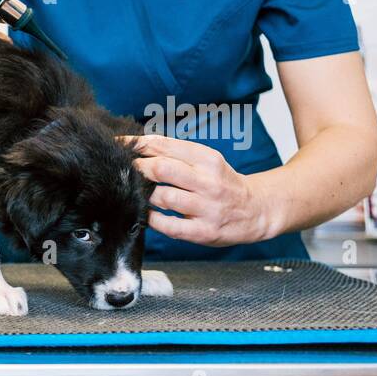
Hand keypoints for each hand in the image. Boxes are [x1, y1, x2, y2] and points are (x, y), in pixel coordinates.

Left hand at [125, 134, 278, 246]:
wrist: (257, 210)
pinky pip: (168, 225)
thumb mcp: (207, 161)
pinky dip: (152, 219)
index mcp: (207, 159)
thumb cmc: (222, 183)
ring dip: (144, 196)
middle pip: (161, 169)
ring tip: (137, 195)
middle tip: (124, 172)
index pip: (165, 146)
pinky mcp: (203, 231)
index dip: (137, 145)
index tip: (119, 145)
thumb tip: (138, 144)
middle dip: (137, 169)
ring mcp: (206, 207)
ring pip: (163, 197)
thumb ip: (176, 153)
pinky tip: (147, 215)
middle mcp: (208, 181)